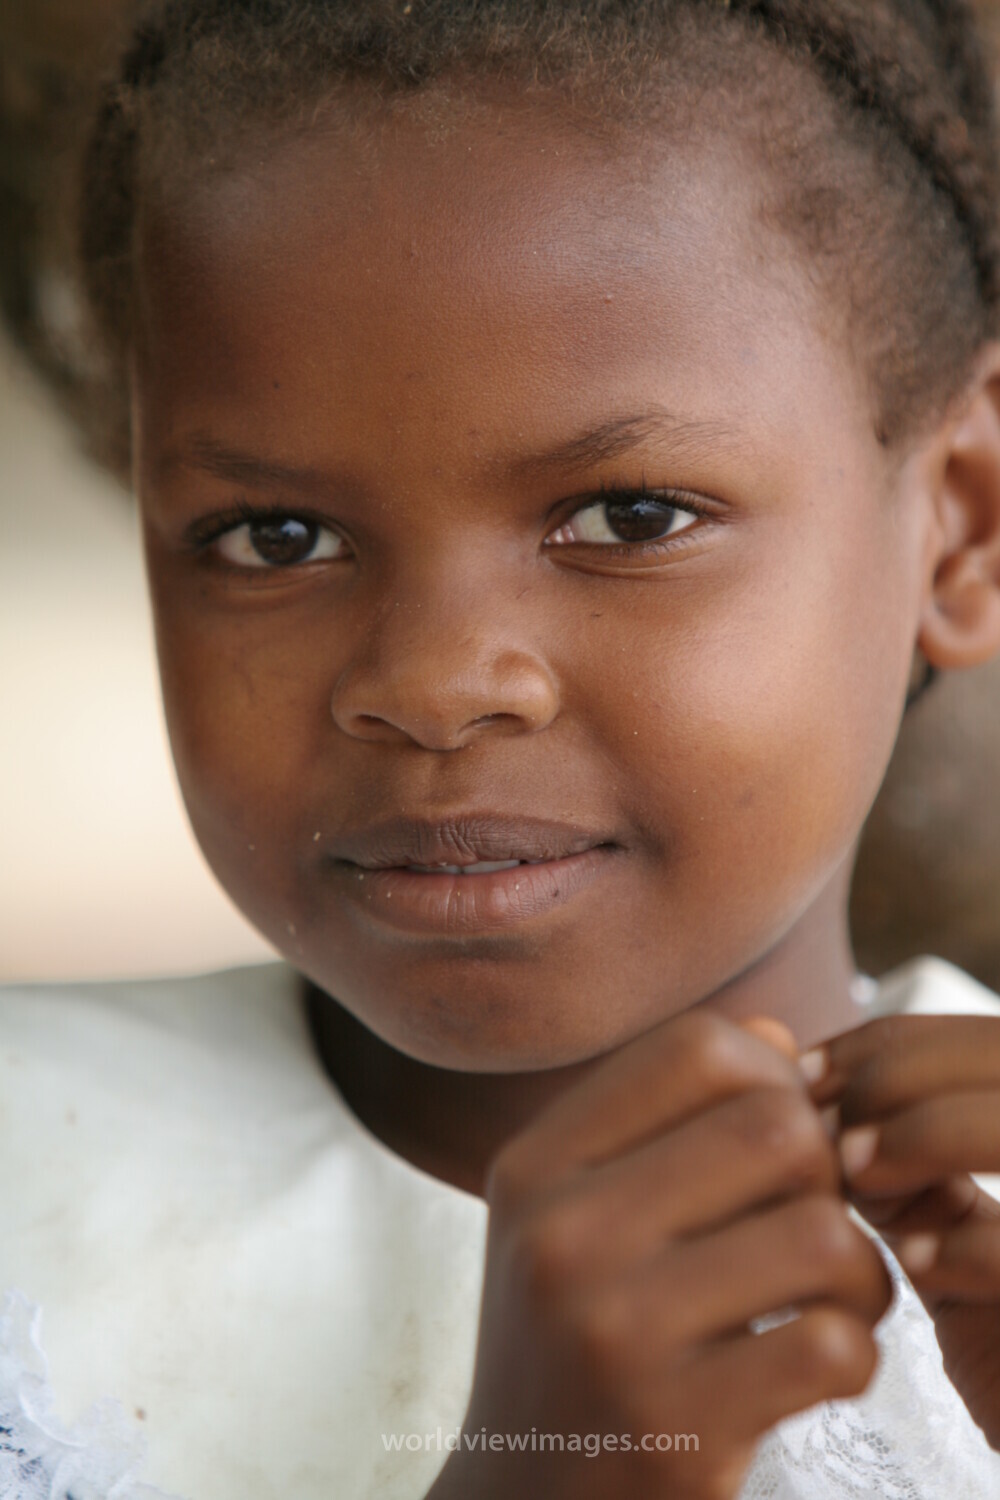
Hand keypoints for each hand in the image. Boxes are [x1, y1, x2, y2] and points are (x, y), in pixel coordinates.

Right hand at [429, 1009, 890, 1499]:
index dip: (771, 1077)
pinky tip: (817, 1365)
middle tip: (809, 1225)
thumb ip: (667, 1118)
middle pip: (775, 1128)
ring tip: (829, 1297)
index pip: (697, 1048)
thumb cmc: (570, 1339)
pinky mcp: (676, 1431)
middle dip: (826, 1175)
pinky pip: (835, 1347)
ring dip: (858, 1271)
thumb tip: (779, 1036)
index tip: (775, 1141)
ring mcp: (613, 1334)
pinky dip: (855, 1352)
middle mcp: (559, 1235)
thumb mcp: (575, 1214)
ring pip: (821, 1235)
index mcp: (534, 1165)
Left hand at [804, 1014, 999, 1448]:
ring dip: (930, 1135)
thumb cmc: (993, 1334)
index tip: (805, 1072)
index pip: (984, 1039)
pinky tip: (910, 1262)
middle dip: (901, 1076)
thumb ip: (894, 1155)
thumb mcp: (940, 1227)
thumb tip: (797, 1075)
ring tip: (856, 1177)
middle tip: (823, 1125)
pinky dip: (969, 1246)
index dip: (892, 1043)